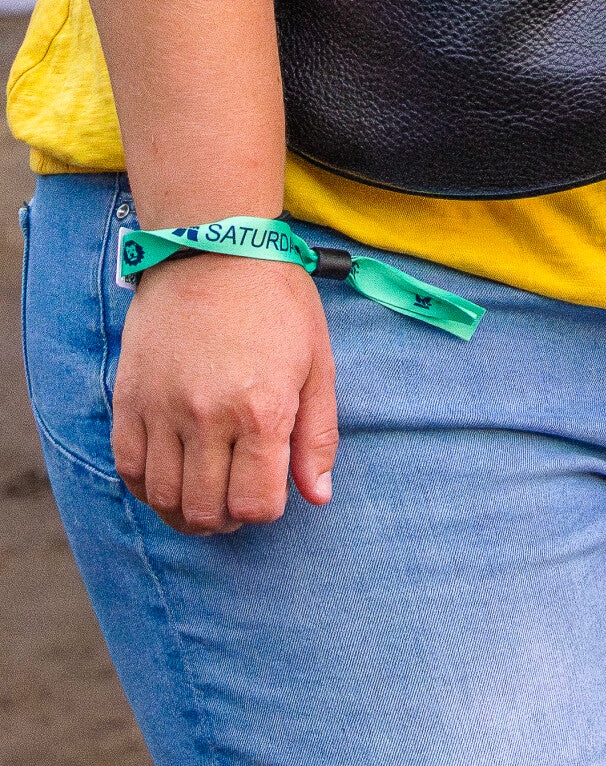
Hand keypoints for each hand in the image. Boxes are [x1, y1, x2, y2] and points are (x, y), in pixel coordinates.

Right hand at [111, 253, 337, 533]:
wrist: (214, 247)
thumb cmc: (275, 301)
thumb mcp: (317, 361)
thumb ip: (317, 435)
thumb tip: (317, 496)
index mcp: (262, 410)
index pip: (256, 505)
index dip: (265, 510)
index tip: (268, 489)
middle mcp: (208, 417)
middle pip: (207, 511)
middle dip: (227, 518)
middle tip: (235, 498)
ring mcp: (163, 410)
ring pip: (164, 499)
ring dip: (186, 510)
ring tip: (204, 491)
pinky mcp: (130, 399)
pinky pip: (128, 470)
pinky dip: (147, 486)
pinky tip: (170, 474)